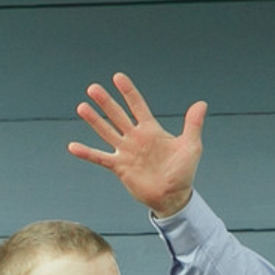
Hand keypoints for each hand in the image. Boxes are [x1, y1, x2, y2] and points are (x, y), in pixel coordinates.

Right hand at [69, 73, 203, 218]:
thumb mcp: (191, 146)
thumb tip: (201, 104)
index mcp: (151, 130)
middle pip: (118, 115)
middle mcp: (136, 138)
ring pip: (107, 132)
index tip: (117, 77)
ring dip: (94, 120)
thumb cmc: (183, 172)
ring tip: (82, 107)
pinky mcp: (120, 168)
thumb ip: (193, 124)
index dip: (128, 91)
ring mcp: (126, 152)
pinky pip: (100, 158)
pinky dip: (87, 153)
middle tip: (93, 88)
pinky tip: (73, 146)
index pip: (137, 105)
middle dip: (106, 102)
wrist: (173, 197)